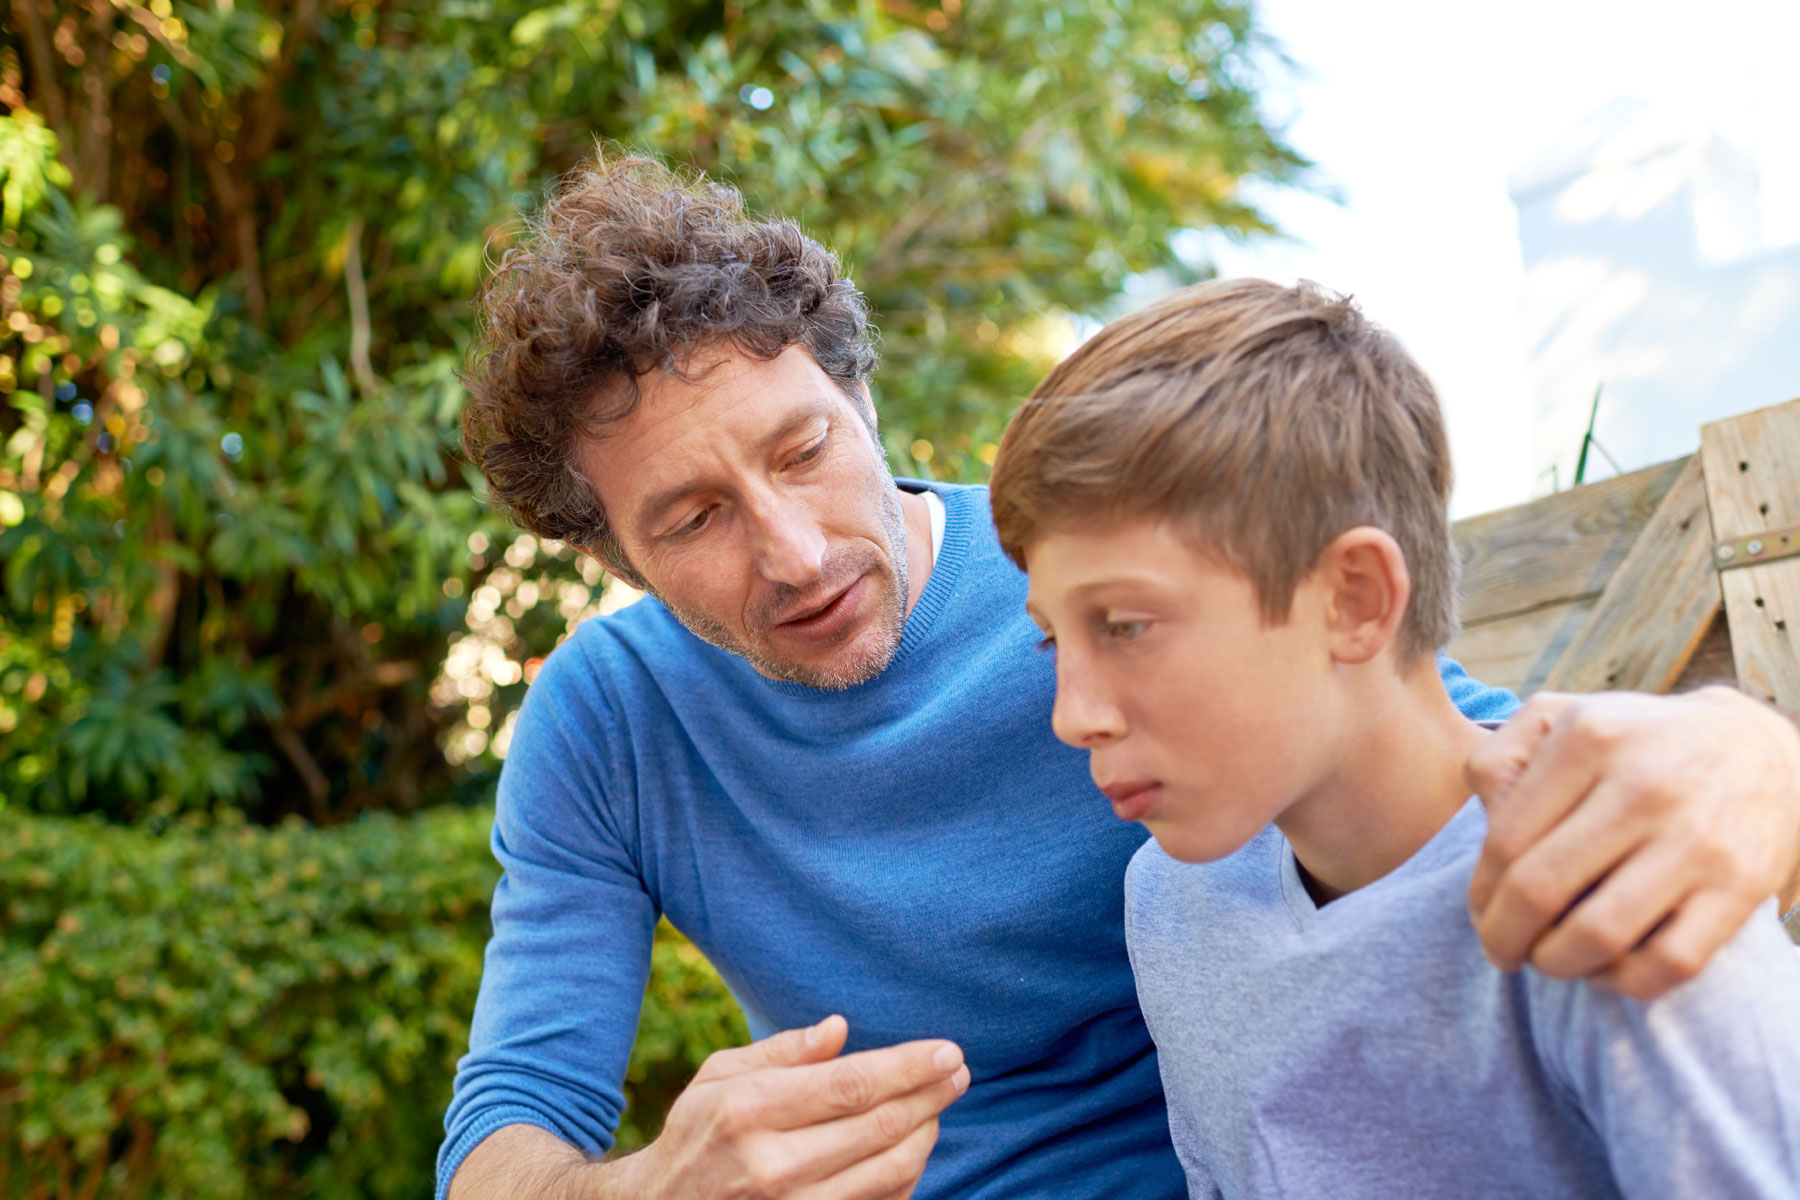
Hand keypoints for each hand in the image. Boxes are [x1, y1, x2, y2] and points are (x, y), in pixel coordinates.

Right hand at [615, 1014, 968, 1199]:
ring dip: (925, 1136)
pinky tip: (913, 1150)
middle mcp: (772, 1164)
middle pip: (879, 1128)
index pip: (850, 1085)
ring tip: (938, 1108)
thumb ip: (780, 1052)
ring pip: (889, 1173)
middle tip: (959, 1073)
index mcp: (750, 1109)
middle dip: (930, 1096)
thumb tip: (840, 1028)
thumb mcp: (717, 1077)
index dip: (908, 1067)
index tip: (947, 1051)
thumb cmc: (696, 1135)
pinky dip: (906, 1178)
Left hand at [1466, 687, 1799, 999]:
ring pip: (1597, 934)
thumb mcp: (1561, 717)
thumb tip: (1484, 816)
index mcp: (1589, 740)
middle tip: (1501, 950)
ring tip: (1548, 960)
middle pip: (1540, 890)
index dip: (1481, 893)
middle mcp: (1642, 787)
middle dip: (1503, 936)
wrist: (1756, 749)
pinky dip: (1624, 982)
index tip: (1482, 912)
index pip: (1506, 840)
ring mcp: (1695, 839)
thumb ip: (1501, 755)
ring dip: (1556, 964)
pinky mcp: (1739, 886)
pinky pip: (1668, 962)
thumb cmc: (1633, 745)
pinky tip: (1608, 969)